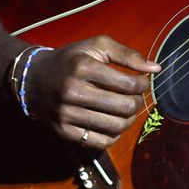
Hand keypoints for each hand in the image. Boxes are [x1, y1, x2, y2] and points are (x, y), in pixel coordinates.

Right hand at [25, 36, 159, 149]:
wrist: (32, 79)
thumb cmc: (71, 60)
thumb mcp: (96, 47)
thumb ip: (128, 55)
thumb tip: (156, 69)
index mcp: (83, 68)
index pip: (128, 84)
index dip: (143, 85)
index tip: (141, 83)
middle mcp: (73, 92)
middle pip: (124, 107)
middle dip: (138, 103)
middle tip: (136, 97)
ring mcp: (66, 114)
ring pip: (115, 126)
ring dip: (129, 119)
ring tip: (127, 110)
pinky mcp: (63, 131)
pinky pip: (101, 142)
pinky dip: (114, 134)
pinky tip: (113, 122)